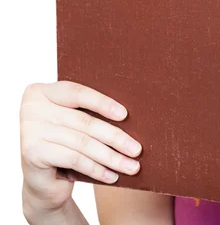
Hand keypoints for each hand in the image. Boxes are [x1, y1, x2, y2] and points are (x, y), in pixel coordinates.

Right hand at [20, 81, 141, 216]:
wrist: (42, 182)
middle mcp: (32, 108)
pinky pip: (74, 159)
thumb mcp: (76, 124)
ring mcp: (29, 130)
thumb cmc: (66, 144)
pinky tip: (112, 176)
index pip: (78, 93)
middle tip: (137, 149)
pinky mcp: (32, 153)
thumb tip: (129, 112)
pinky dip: (97, 169)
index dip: (103, 103)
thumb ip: (90, 112)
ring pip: (82, 143)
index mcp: (42, 91)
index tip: (125, 115)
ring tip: (132, 166)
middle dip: (115, 137)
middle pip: (84, 121)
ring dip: (111, 157)